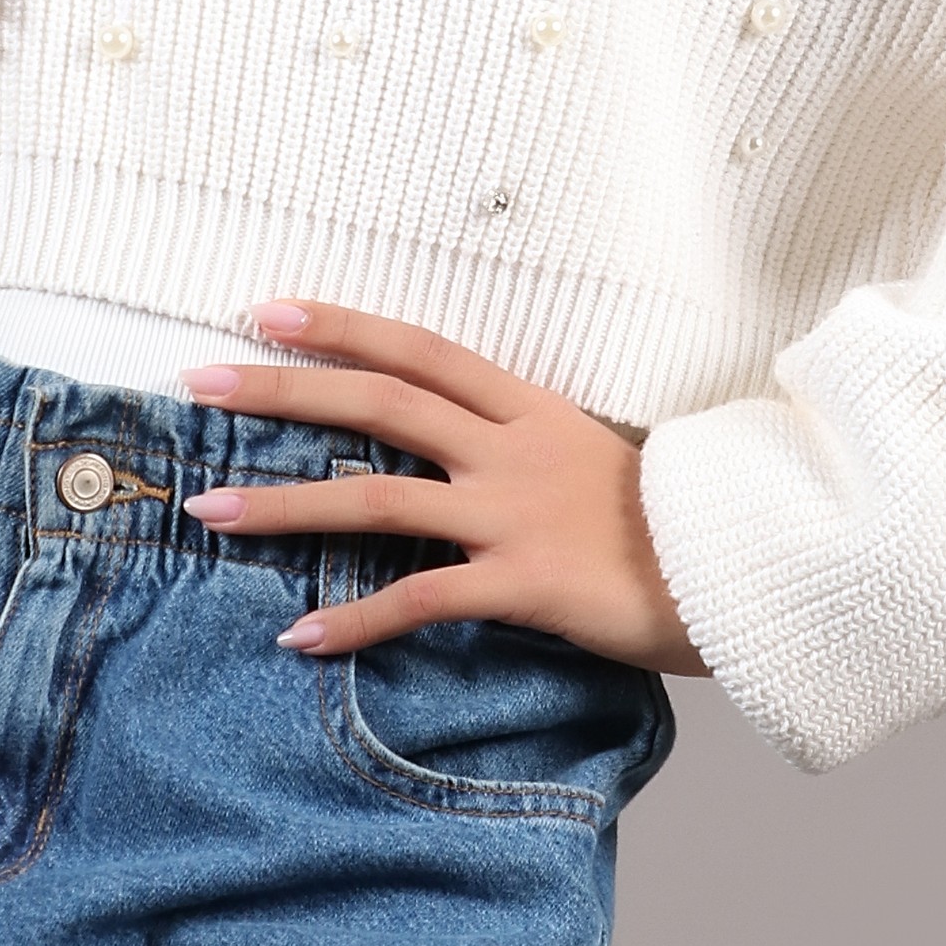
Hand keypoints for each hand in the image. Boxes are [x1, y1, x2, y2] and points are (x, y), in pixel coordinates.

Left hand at [178, 300, 703, 670]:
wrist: (744, 573)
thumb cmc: (676, 525)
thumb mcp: (599, 460)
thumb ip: (528, 450)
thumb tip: (467, 452)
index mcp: (531, 410)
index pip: (421, 351)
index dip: (343, 326)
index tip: (266, 310)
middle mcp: (512, 452)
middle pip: (381, 403)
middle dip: (283, 389)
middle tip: (200, 383)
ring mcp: (514, 516)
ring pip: (378, 497)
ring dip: (286, 503)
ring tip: (210, 511)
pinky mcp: (523, 584)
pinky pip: (420, 600)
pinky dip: (354, 620)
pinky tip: (299, 636)